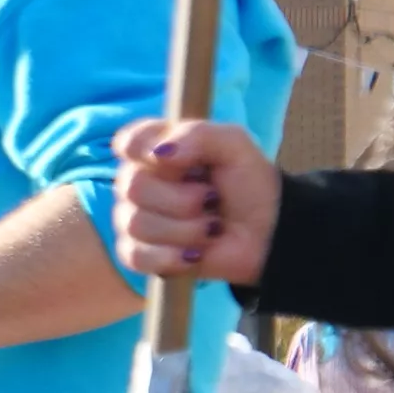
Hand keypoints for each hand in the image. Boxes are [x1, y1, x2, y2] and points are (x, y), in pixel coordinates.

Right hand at [114, 115, 278, 285]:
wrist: (266, 231)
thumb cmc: (247, 183)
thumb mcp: (234, 145)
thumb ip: (198, 135)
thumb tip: (159, 153)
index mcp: (156, 151)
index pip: (127, 142)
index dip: (146, 151)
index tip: (179, 162)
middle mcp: (137, 184)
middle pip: (132, 187)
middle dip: (182, 199)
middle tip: (212, 200)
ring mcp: (133, 220)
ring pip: (137, 224)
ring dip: (186, 230)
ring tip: (211, 228)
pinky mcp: (137, 255)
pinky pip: (136, 256)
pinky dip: (172, 257)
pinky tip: (195, 253)